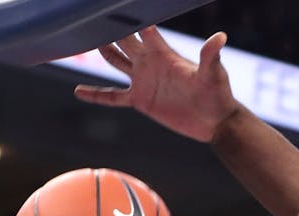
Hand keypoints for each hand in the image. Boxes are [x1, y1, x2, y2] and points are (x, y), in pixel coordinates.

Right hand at [75, 28, 239, 143]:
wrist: (214, 120)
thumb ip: (210, 55)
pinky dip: (96, 95)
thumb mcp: (213, 74)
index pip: (142, 28)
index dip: (129, 15)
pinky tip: (78, 92)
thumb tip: (220, 37)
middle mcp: (149, 62)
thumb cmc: (217, 93)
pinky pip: (113, 97)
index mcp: (163, 52)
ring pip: (115, 61)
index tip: (111, 4)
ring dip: (102, 50)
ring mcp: (143, 80)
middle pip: (124, 40)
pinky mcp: (140, 100)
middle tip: (90, 14)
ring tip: (81, 37)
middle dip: (109, 27)